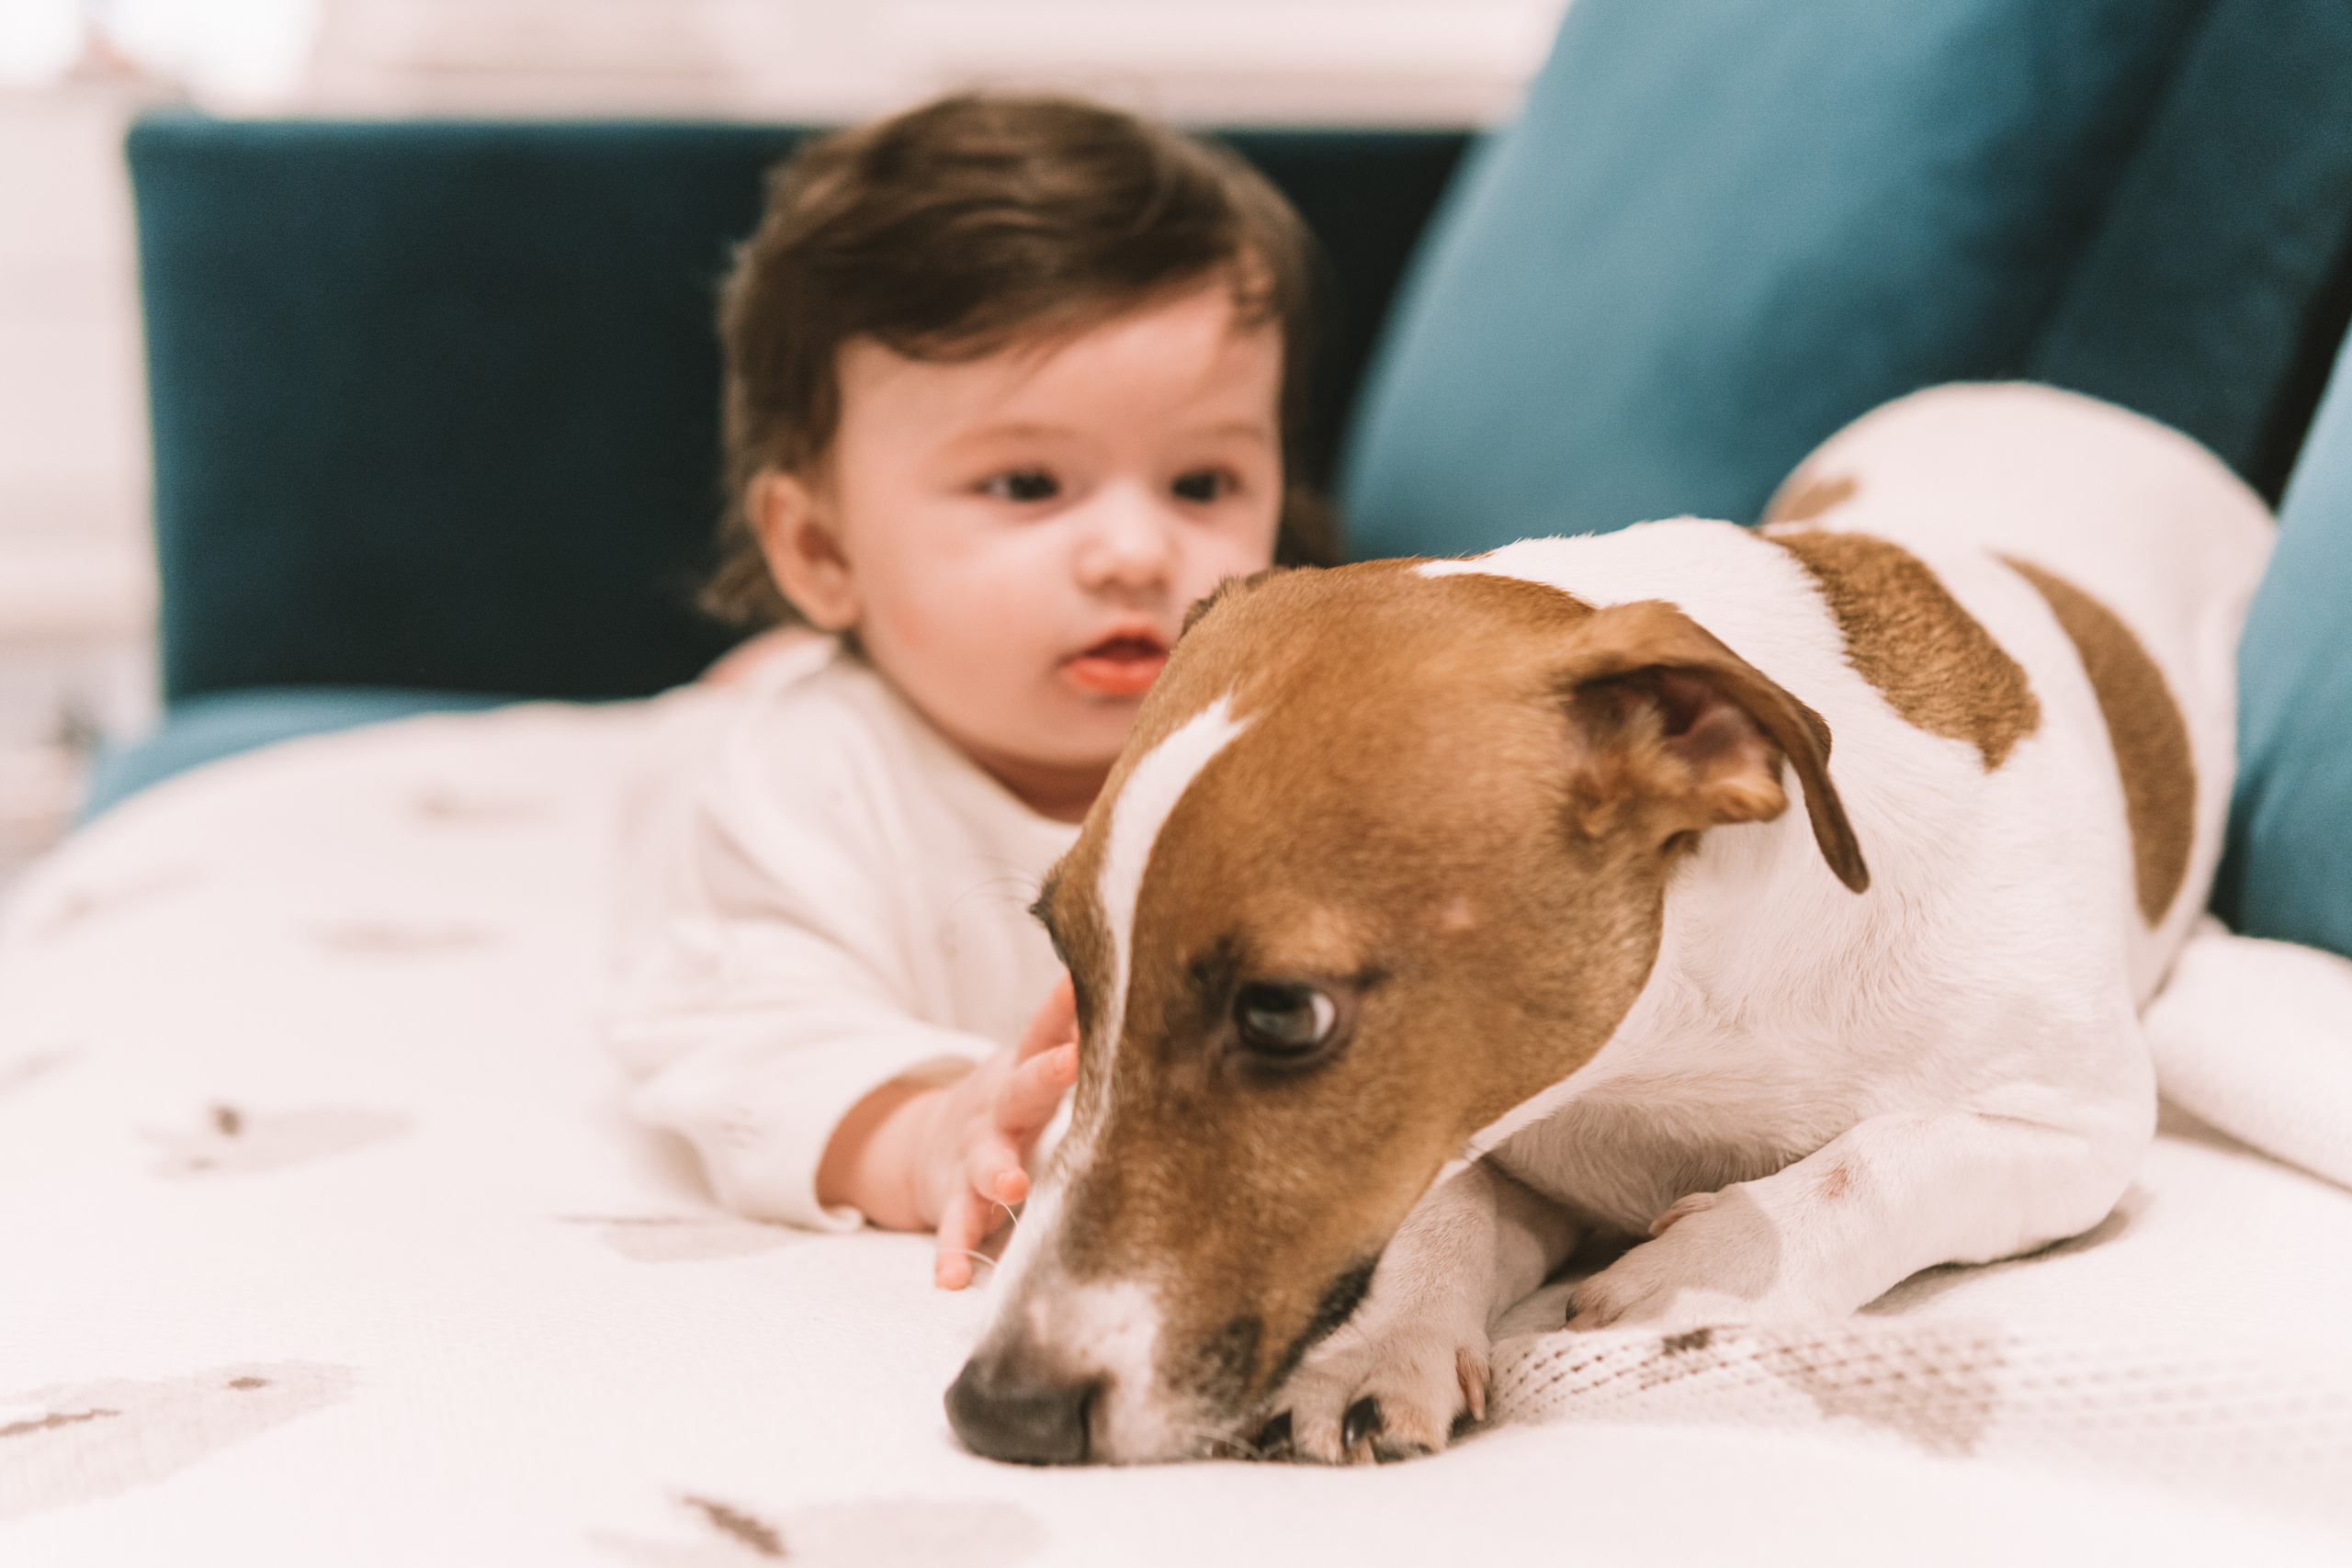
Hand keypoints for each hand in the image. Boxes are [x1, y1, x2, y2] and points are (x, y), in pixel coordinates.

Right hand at [812, 976, 1079, 1286]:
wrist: (932, 1146)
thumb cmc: (1010, 1099)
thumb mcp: (1031, 1060)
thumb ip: (1068, 1028)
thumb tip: (1121, 976)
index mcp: (1020, 1075)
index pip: (1044, 1035)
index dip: (1064, 1010)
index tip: (1086, 984)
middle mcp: (995, 1112)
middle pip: (1019, 1092)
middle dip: (1044, 1076)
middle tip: (1069, 1063)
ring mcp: (971, 1159)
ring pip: (984, 1167)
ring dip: (998, 1175)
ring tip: (1013, 1188)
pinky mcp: (955, 1204)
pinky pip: (953, 1231)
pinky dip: (952, 1254)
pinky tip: (952, 1279)